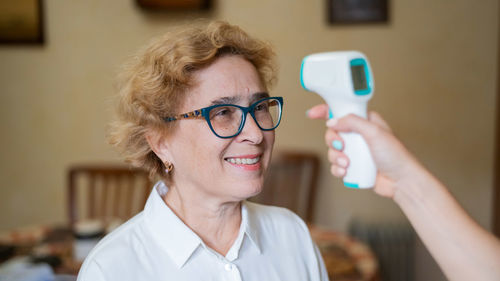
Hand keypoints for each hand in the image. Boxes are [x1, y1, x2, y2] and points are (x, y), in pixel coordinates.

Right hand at [307, 104, 423, 197]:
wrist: (401, 181)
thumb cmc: (395, 155)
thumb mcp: (374, 132)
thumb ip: (352, 122)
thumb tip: (332, 122)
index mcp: (364, 121)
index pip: (341, 111)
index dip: (324, 111)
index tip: (312, 114)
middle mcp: (358, 135)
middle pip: (332, 132)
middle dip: (333, 142)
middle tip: (342, 147)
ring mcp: (355, 151)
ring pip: (332, 151)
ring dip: (336, 158)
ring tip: (348, 164)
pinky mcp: (353, 166)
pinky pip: (336, 166)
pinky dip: (338, 169)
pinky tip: (347, 171)